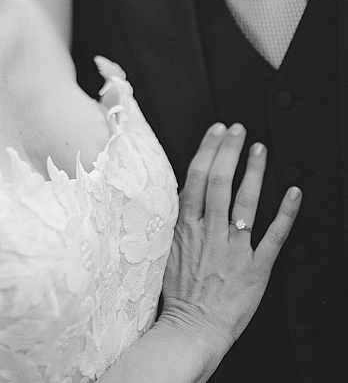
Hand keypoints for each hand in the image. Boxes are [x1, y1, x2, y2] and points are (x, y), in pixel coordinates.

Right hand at [160, 123, 300, 358]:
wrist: (191, 329)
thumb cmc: (178, 294)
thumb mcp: (165, 249)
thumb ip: (177, 221)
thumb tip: (183, 192)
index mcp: (186, 227)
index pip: (197, 178)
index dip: (208, 150)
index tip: (216, 131)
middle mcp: (210, 233)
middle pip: (220, 181)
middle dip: (230, 150)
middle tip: (238, 128)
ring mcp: (234, 249)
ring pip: (245, 201)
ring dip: (254, 171)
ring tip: (260, 148)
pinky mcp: (255, 269)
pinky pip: (273, 236)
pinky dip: (285, 213)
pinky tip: (294, 193)